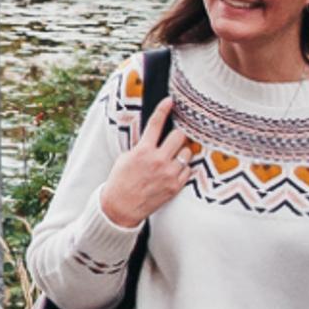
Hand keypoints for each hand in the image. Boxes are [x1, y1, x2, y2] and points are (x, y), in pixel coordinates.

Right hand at [95, 95, 193, 228]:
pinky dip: (183, 168)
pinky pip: (188, 170)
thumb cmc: (121, 180)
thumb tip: (153, 135)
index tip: (170, 100)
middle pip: (179, 136)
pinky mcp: (175, 186)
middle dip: (178, 135)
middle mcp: (157, 160)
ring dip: (181, 152)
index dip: (164, 109)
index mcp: (143, 150)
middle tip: (174, 138)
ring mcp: (168, 174)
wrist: (121, 207)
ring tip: (173, 157)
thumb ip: (142, 145)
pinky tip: (174, 170)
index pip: (156, 123)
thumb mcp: (126, 157)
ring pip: (187, 153)